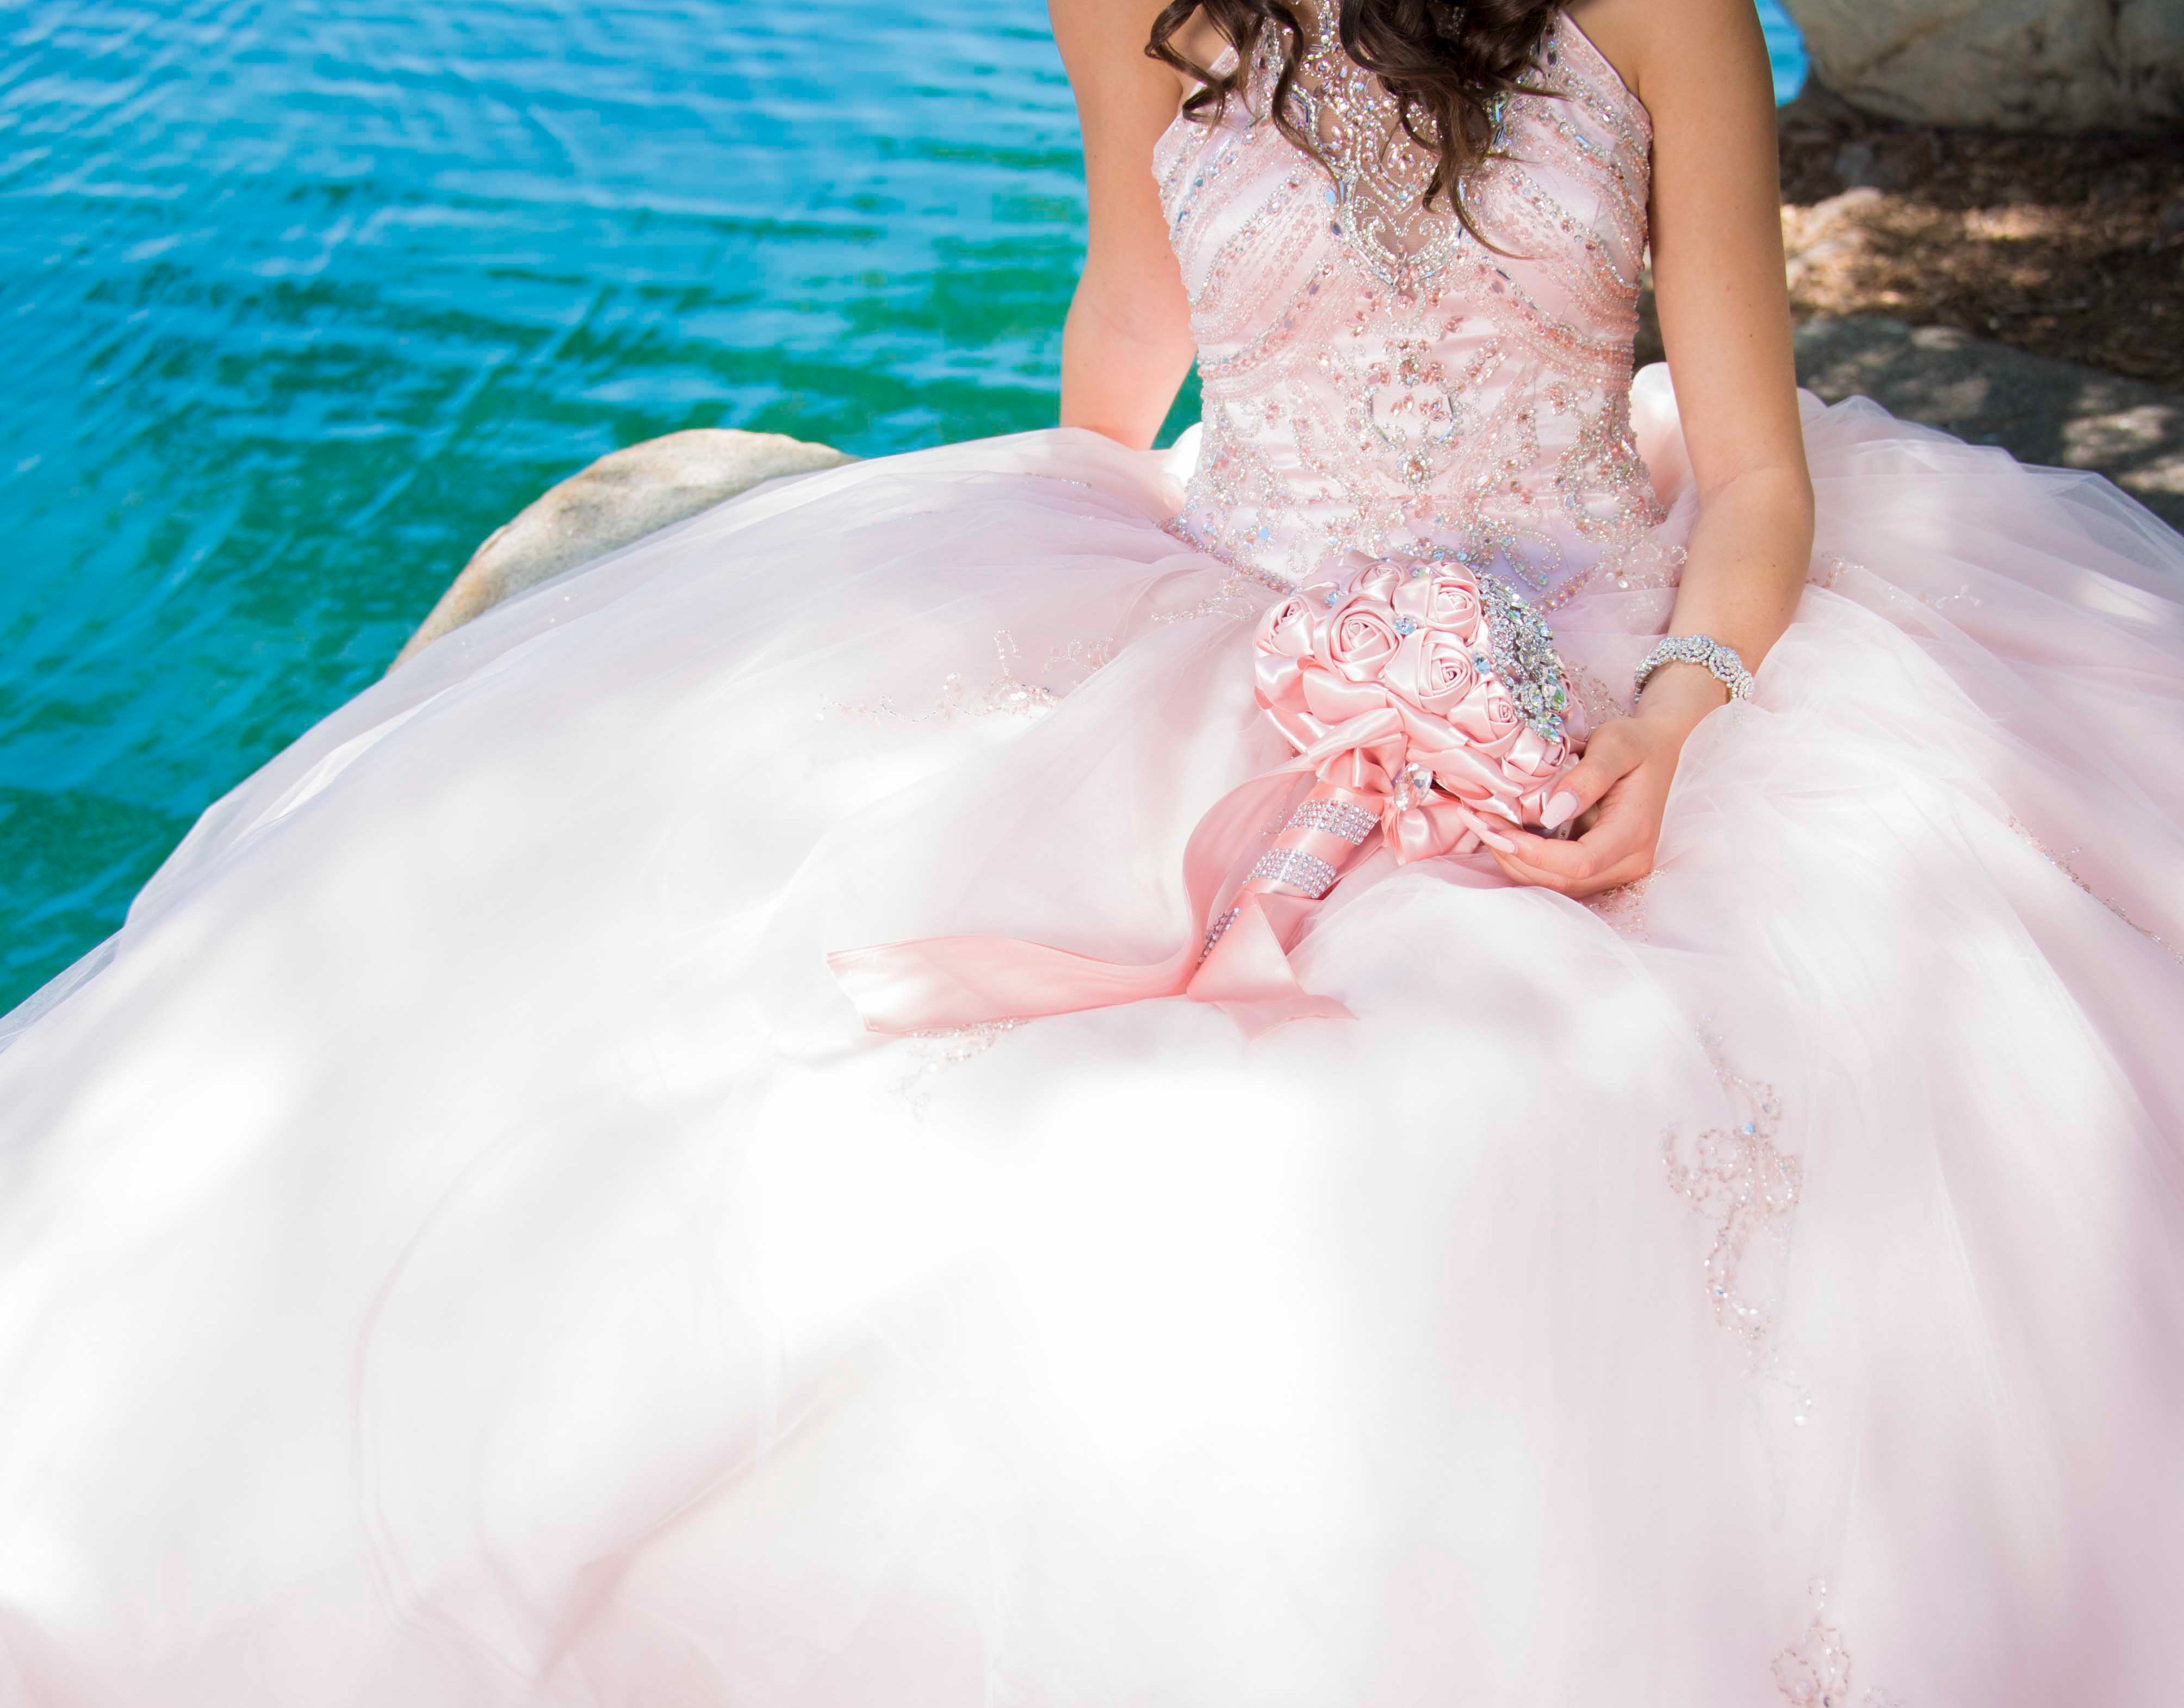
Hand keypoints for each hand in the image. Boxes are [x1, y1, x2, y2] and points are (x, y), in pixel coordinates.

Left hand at [1485, 669, 1724, 898]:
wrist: (1656, 749)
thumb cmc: (1636, 742)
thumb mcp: (1616, 744)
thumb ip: (1589, 777)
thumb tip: (1552, 812)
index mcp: (1635, 833)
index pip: (1579, 863)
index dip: (1533, 854)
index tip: (1496, 828)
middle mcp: (1629, 862)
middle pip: (1563, 882)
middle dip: (1514, 856)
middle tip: (1477, 822)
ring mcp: (1616, 869)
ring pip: (1556, 885)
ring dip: (1514, 861)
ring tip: (1484, 826)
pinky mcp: (1601, 868)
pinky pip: (1557, 877)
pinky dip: (1525, 860)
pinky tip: (1503, 833)